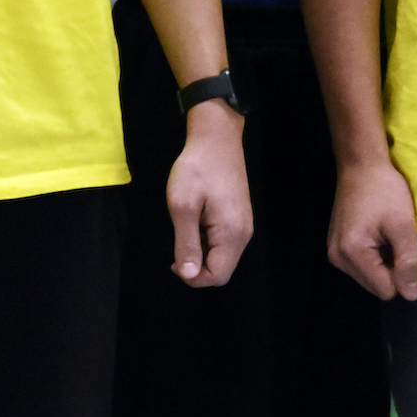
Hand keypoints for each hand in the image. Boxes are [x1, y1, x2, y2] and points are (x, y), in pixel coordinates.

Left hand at [166, 107, 251, 286]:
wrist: (216, 139)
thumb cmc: (196, 169)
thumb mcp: (182, 206)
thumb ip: (186, 243)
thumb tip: (188, 274)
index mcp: (231, 234)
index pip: (217, 276)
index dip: (193, 277)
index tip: (173, 260)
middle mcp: (243, 235)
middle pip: (221, 269)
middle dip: (197, 265)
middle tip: (175, 245)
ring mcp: (243, 226)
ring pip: (222, 256)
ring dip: (200, 251)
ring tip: (184, 227)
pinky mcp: (238, 217)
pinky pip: (223, 242)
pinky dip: (206, 240)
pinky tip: (194, 221)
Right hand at [329, 159, 416, 300]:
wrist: (361, 165)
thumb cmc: (384, 190)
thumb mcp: (404, 225)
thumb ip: (409, 262)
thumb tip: (412, 295)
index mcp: (352, 253)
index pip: (386, 290)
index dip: (402, 273)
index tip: (403, 246)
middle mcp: (337, 257)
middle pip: (376, 286)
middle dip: (391, 268)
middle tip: (393, 238)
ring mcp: (334, 252)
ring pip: (370, 277)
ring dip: (384, 261)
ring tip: (384, 234)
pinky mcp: (337, 246)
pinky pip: (362, 265)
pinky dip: (375, 255)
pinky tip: (376, 234)